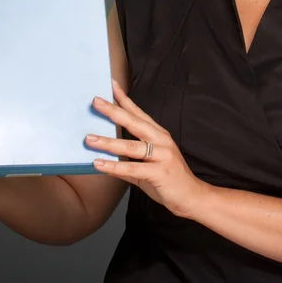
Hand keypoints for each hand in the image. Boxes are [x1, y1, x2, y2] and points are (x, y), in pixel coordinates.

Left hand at [86, 81, 208, 219]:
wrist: (191, 196)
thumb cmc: (168, 179)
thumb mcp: (147, 166)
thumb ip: (127, 161)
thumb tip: (102, 159)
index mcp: (158, 135)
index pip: (139, 113)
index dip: (125, 100)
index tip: (112, 86)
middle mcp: (161, 141)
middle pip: (134, 122)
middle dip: (114, 111)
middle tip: (96, 102)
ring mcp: (162, 155)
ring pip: (131, 146)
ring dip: (108, 142)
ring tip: (90, 139)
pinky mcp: (160, 172)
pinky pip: (133, 168)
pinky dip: (114, 166)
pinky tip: (99, 164)